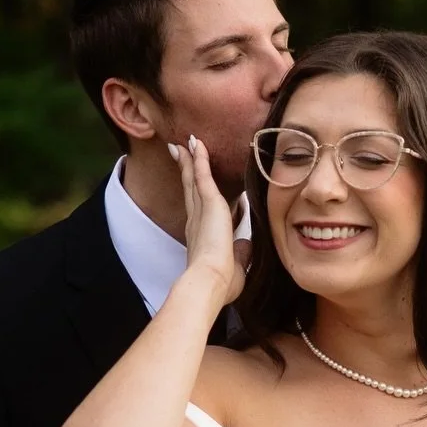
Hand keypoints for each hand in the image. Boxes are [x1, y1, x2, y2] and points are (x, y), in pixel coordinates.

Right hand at [171, 135, 247, 306]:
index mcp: (201, 236)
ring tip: (185, 143)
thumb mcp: (236, 267)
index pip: (198, 209)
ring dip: (190, 160)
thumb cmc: (221, 283)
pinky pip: (202, 174)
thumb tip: (246, 244)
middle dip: (186, 171)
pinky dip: (199, 159)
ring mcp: (201, 211)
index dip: (195, 195)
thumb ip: (241, 253)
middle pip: (190, 189)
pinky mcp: (210, 203)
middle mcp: (196, 221)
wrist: (212, 282)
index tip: (193, 184)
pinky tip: (196, 143)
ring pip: (193, 178)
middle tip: (180, 153)